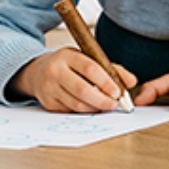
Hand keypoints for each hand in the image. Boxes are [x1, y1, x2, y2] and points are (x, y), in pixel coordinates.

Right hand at [10, 48, 135, 112]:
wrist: (37, 72)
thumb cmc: (68, 65)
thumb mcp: (86, 58)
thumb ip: (110, 68)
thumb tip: (131, 81)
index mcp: (66, 56)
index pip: (90, 68)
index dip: (106, 82)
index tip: (118, 92)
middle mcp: (55, 71)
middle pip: (82, 90)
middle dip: (102, 100)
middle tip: (114, 105)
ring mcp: (49, 88)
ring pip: (77, 104)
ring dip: (95, 108)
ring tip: (105, 106)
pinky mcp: (48, 103)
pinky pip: (70, 112)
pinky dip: (84, 112)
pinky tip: (91, 107)